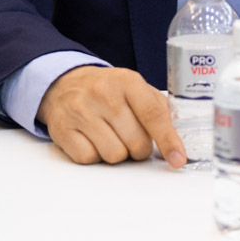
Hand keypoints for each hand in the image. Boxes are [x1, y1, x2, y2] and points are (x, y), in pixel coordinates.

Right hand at [37, 66, 185, 166]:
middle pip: (136, 142)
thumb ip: (157, 109)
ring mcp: (81, 111)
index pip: (153, 115)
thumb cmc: (106, 90)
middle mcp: (103, 94)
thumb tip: (176, 142)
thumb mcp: (134, 87)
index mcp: (127, 81)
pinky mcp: (62, 129)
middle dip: (138, 148)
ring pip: (114, 155)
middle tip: (130, 136)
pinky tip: (91, 139)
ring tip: (109, 135)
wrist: (63, 83)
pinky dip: (94, 155)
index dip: (168, 140)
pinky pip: (89, 159)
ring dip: (117, 153)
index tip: (178, 159)